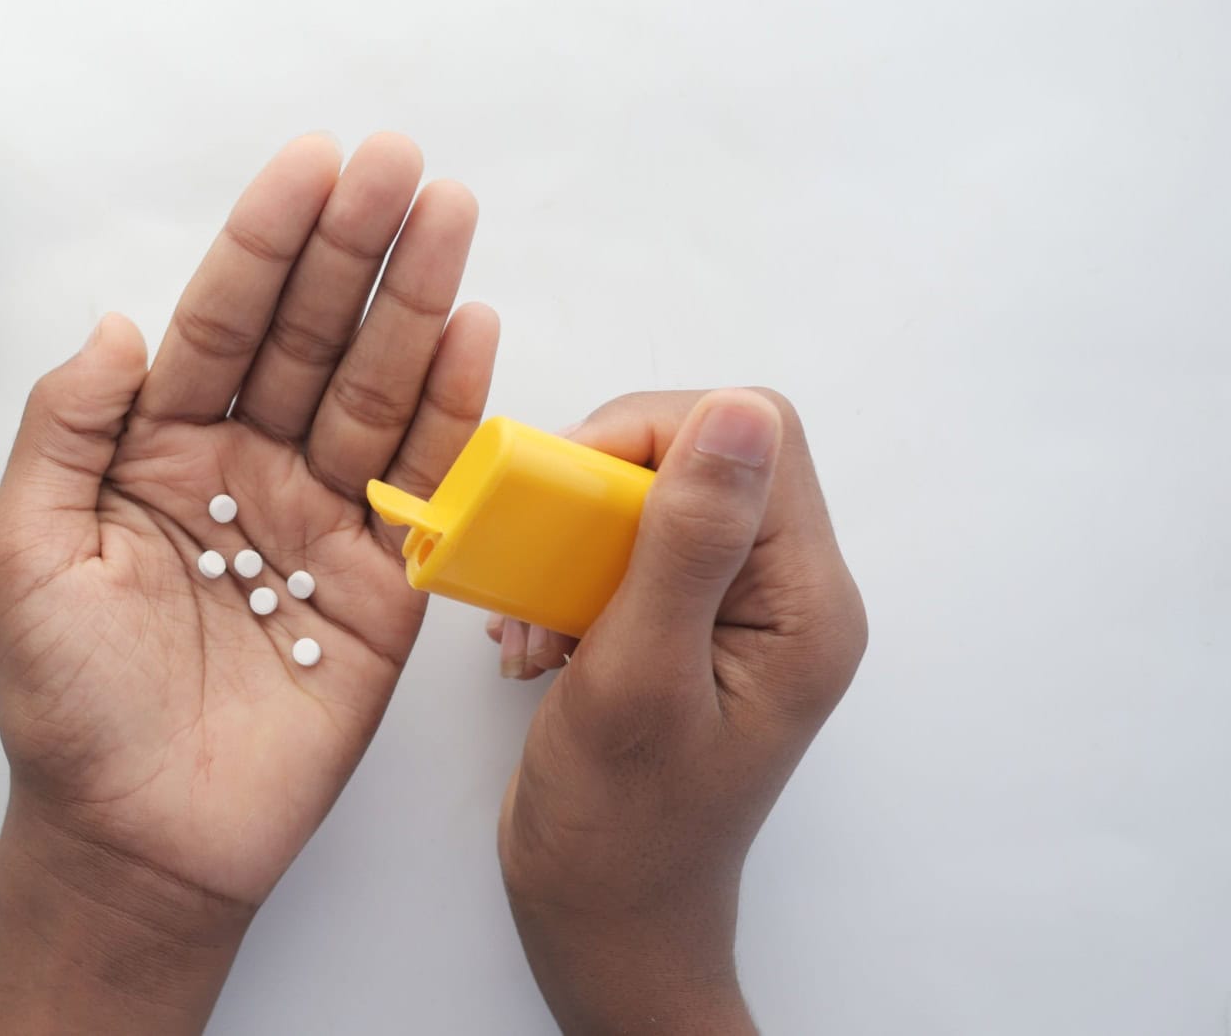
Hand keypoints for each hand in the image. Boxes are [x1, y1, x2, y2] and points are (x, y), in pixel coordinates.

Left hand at [0, 133, 497, 1033]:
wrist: (137, 841)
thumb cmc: (66, 708)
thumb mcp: (23, 554)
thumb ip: (64, 430)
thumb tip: (119, 326)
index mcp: (155, 451)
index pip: (220, 322)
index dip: (263, 242)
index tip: (308, 165)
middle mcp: (243, 468)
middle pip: (308, 336)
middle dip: (353, 247)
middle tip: (401, 163)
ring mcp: (318, 521)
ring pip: (373, 390)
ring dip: (415, 303)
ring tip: (450, 216)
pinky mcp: (383, 586)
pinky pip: (424, 485)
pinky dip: (453, 411)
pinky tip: (474, 332)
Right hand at [495, 390, 866, 1035]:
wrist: (603, 924)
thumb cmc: (621, 829)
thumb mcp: (642, 675)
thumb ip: (688, 541)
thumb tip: (738, 411)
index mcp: (806, 604)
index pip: (751, 437)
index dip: (649, 437)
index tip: (564, 497)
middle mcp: (786, 595)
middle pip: (699, 455)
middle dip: (596, 493)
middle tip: (536, 561)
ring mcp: (736, 612)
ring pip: (651, 497)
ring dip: (570, 541)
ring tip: (529, 621)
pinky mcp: (685, 626)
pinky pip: (626, 549)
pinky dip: (563, 576)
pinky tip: (532, 641)